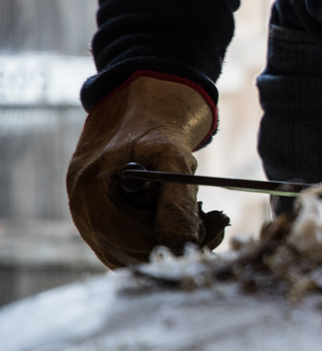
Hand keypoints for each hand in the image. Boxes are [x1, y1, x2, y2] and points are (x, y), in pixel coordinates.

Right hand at [66, 75, 227, 268]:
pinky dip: (160, 235)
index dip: (164, 240)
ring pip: (129, 250)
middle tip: (211, 223)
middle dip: (171, 241)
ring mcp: (88, 213)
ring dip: (169, 240)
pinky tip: (186, 216)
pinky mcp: (103, 216)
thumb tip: (183, 244)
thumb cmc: (157, 122)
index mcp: (89, 188)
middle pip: (124, 250)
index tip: (204, 230)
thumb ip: (177, 201)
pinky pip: (130, 241)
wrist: (144, 100)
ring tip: (202, 215)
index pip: (122, 238)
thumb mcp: (173, 155)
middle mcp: (81, 206)